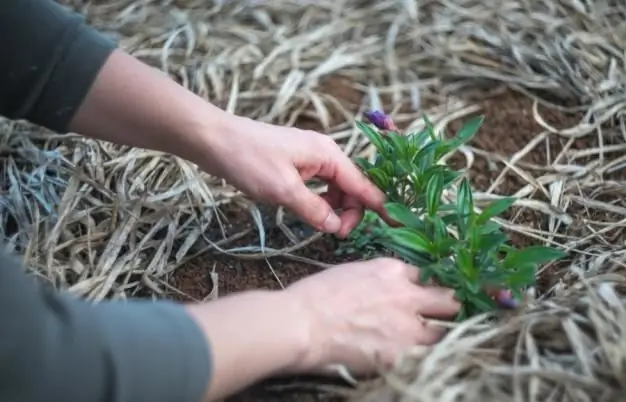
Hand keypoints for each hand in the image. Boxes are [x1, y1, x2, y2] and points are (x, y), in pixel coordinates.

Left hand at [201, 115, 385, 237]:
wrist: (216, 139)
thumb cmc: (249, 160)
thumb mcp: (283, 190)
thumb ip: (314, 210)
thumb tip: (336, 227)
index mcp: (329, 155)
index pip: (363, 185)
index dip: (380, 206)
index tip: (397, 225)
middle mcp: (325, 154)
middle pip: (351, 188)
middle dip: (349, 212)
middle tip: (335, 234)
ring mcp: (311, 158)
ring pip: (335, 188)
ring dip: (333, 208)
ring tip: (321, 226)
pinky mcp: (297, 164)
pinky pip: (319, 186)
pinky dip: (319, 201)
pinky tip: (309, 213)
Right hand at [281, 257, 460, 373]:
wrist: (301, 324)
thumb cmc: (315, 297)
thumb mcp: (353, 273)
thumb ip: (380, 280)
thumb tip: (390, 292)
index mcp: (392, 271)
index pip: (426, 276)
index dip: (426, 289)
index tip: (426, 298)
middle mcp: (408, 295)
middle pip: (448, 300)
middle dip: (447, 309)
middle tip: (441, 318)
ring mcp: (408, 326)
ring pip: (444, 331)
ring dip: (438, 336)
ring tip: (427, 343)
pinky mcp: (402, 354)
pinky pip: (426, 357)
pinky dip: (422, 358)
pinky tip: (414, 360)